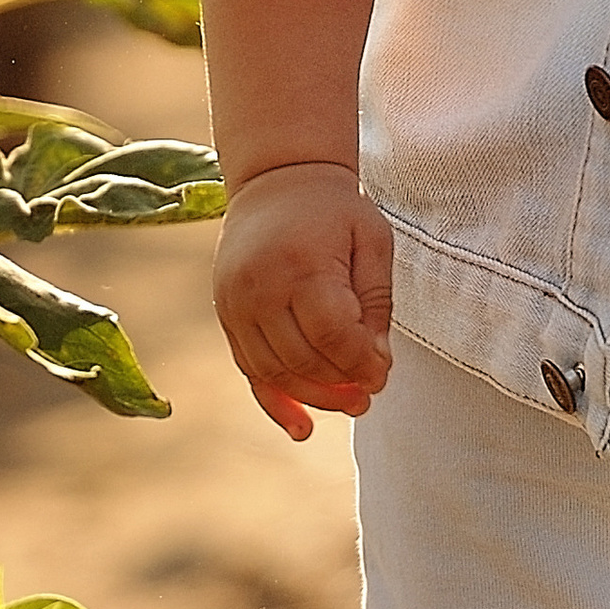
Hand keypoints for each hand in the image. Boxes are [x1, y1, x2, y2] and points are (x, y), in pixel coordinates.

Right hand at [211, 161, 393, 437]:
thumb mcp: (372, 241)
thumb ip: (376, 302)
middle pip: (301, 359)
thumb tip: (377, 364)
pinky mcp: (226, 314)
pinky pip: (249, 369)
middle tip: (369, 396)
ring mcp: (236, 302)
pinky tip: (301, 428)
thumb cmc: (334, 211)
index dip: (361, 364)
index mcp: (301, 264)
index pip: (332, 335)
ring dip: (313, 398)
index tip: (383, 374)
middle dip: (340, 386)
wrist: (277, 180)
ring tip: (348, 404)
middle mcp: (260, 286)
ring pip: (274, 371)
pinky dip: (275, 401)